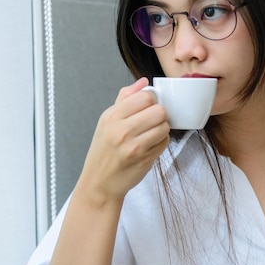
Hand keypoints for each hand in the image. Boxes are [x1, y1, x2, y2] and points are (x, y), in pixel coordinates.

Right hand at [78, 77, 169, 204]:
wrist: (99, 183)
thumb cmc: (103, 151)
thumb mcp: (107, 121)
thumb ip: (125, 99)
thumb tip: (143, 82)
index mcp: (112, 117)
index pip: (145, 96)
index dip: (151, 99)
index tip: (147, 106)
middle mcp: (122, 130)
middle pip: (159, 110)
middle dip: (159, 114)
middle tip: (152, 120)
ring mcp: (134, 146)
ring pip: (164, 126)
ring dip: (161, 129)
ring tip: (151, 133)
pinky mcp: (144, 160)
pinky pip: (164, 143)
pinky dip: (161, 142)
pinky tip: (150, 145)